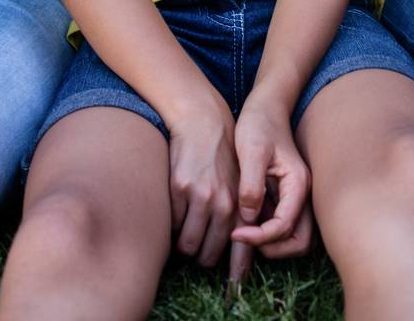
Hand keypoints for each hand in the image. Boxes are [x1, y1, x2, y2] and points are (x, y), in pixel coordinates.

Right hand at [166, 87, 241, 268]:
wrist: (203, 119)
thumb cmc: (223, 154)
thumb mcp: (241, 181)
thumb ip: (241, 211)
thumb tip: (236, 246)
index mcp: (240, 204)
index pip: (240, 251)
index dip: (235, 276)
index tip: (233, 294)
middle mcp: (222, 203)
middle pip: (206, 255)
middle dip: (200, 256)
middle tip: (197, 248)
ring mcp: (199, 196)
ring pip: (185, 245)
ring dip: (183, 244)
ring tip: (185, 230)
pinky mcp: (179, 188)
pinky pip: (171, 224)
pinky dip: (172, 224)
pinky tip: (177, 209)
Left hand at [227, 94, 312, 284]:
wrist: (266, 104)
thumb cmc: (259, 123)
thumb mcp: (251, 150)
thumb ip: (251, 185)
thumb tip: (249, 218)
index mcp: (298, 183)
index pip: (285, 226)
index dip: (260, 237)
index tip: (235, 232)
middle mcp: (303, 193)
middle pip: (299, 241)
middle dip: (272, 247)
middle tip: (243, 238)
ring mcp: (296, 196)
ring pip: (294, 236)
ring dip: (271, 242)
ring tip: (243, 231)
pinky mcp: (286, 195)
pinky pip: (282, 224)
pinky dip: (267, 232)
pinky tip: (245, 220)